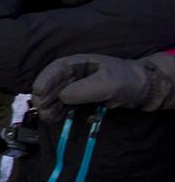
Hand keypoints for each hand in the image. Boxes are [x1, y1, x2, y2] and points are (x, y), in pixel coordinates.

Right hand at [32, 54, 152, 122]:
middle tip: (41, 109)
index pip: (56, 68)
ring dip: (49, 106)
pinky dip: (59, 112)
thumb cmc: (127, 80)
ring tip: (48, 117)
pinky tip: (57, 118)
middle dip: (44, 96)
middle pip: (52, 84)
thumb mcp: (108, 83)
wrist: (144, 91)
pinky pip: (65, 106)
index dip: (44, 79)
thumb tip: (62, 97)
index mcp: (79, 63)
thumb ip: (85, 89)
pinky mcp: (81, 100)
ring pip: (56, 96)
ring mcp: (77, 88)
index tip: (37, 92)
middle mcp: (74, 75)